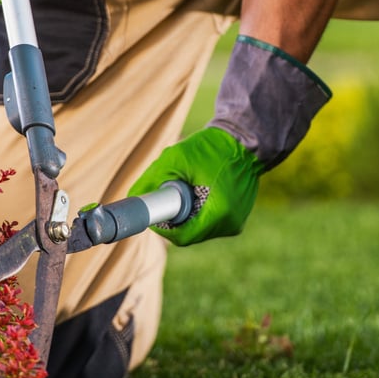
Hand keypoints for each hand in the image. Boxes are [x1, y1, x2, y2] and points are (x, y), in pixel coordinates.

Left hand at [129, 127, 262, 246]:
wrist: (246, 141)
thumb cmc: (212, 148)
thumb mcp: (176, 158)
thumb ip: (151, 179)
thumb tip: (132, 198)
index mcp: (219, 213)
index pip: (181, 237)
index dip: (162, 227)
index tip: (155, 211)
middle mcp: (230, 224)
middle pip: (190, 234)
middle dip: (174, 219)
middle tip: (168, 197)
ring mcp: (236, 223)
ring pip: (200, 230)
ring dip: (187, 216)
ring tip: (189, 189)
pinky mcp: (238, 218)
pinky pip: (211, 223)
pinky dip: (200, 212)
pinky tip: (201, 191)